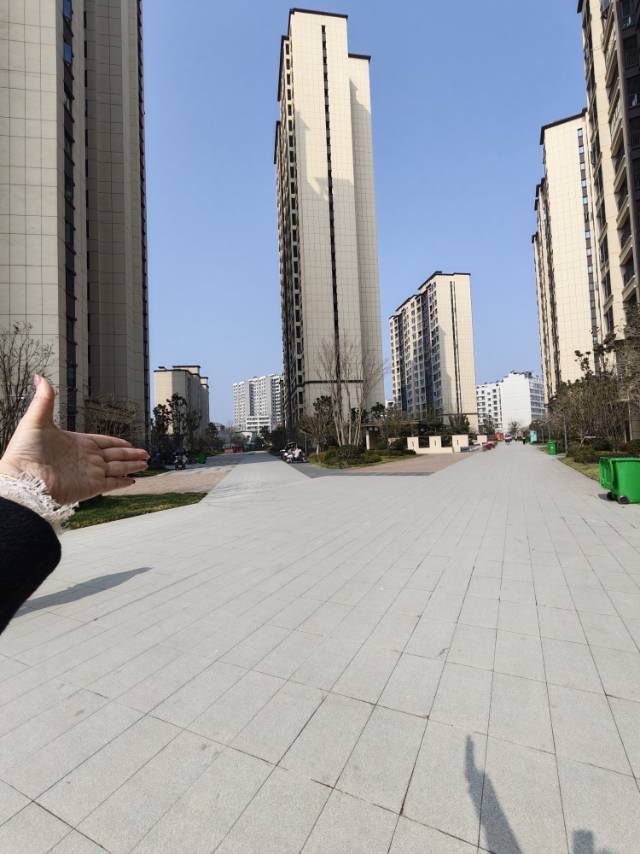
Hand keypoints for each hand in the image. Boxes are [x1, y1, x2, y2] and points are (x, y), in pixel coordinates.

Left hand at [0, 376, 148, 503]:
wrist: (22, 480)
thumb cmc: (24, 451)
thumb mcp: (36, 420)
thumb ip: (44, 399)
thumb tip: (39, 376)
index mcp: (76, 443)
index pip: (102, 442)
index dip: (116, 442)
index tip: (128, 443)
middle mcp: (85, 459)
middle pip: (114, 455)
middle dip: (130, 454)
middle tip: (144, 454)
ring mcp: (89, 474)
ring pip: (117, 468)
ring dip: (132, 466)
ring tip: (145, 464)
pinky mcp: (91, 487)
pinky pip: (112, 483)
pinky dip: (123, 482)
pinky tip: (133, 480)